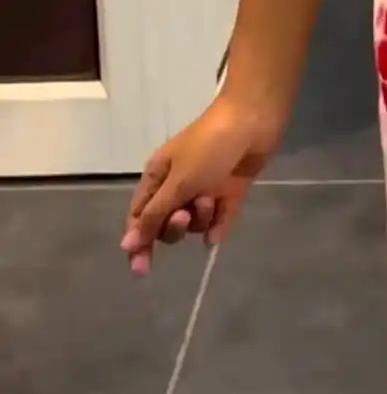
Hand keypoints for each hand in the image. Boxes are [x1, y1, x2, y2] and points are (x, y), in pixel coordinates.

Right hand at [121, 93, 282, 274]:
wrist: (253, 122)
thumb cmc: (209, 147)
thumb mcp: (177, 182)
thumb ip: (153, 215)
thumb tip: (126, 246)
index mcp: (158, 176)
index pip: (140, 216)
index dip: (138, 243)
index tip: (141, 270)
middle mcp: (178, 184)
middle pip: (166, 223)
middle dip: (174, 227)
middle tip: (185, 216)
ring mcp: (205, 189)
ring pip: (195, 224)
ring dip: (201, 218)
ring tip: (212, 198)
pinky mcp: (229, 193)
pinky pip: (219, 220)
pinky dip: (218, 226)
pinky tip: (218, 232)